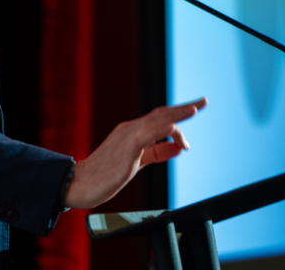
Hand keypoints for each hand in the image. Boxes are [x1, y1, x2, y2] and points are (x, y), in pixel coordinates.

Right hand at [63, 98, 207, 209]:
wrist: (81, 182)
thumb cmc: (106, 174)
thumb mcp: (138, 161)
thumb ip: (157, 152)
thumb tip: (178, 147)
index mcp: (132, 131)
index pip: (160, 117)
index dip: (178, 112)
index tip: (195, 108)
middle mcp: (131, 129)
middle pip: (161, 113)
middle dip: (184, 107)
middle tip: (203, 102)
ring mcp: (128, 136)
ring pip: (156, 121)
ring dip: (177, 115)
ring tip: (194, 110)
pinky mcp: (126, 148)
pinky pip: (146, 136)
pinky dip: (161, 130)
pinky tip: (173, 126)